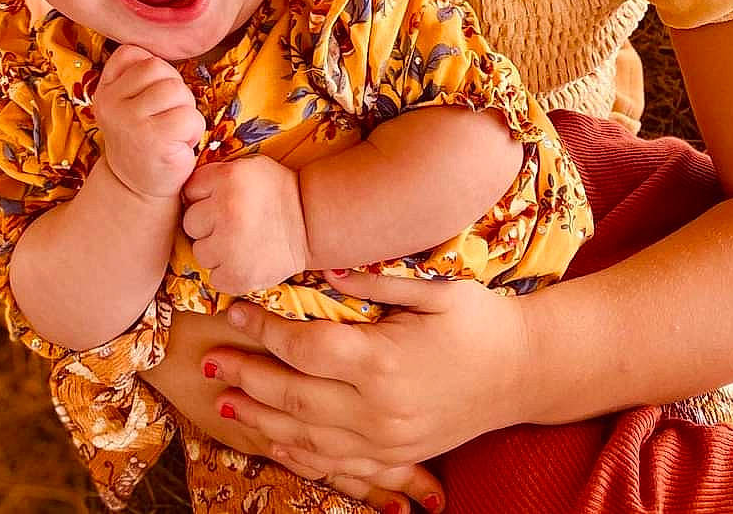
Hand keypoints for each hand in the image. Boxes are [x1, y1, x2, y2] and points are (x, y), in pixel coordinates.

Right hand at [93, 44, 204, 199]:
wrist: (138, 188)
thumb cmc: (145, 136)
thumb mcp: (130, 101)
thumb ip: (140, 73)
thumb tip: (172, 37)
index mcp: (105, 89)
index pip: (134, 54)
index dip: (154, 74)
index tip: (148, 101)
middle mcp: (111, 103)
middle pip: (161, 70)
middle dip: (174, 93)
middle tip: (164, 120)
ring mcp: (130, 122)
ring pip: (178, 92)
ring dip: (185, 112)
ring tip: (171, 133)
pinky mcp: (153, 141)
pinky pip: (190, 117)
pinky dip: (193, 132)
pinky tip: (177, 146)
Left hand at [182, 155, 309, 294]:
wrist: (311, 223)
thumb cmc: (277, 192)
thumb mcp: (248, 167)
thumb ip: (216, 173)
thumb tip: (183, 188)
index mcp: (228, 178)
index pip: (190, 190)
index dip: (205, 196)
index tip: (222, 200)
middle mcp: (225, 210)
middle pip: (191, 222)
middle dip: (207, 224)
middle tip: (232, 222)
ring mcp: (230, 246)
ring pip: (200, 251)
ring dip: (215, 249)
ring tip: (240, 241)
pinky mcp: (237, 276)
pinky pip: (214, 277)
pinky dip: (227, 272)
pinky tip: (245, 258)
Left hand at [198, 269, 528, 479]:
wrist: (524, 371)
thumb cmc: (480, 320)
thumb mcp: (436, 288)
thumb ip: (378, 279)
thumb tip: (326, 269)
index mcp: (383, 361)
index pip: (305, 348)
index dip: (263, 331)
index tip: (234, 311)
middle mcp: (378, 409)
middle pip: (294, 396)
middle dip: (246, 377)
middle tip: (208, 361)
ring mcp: (386, 441)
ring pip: (306, 437)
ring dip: (260, 419)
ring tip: (224, 400)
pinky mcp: (394, 458)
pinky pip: (334, 463)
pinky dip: (296, 453)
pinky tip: (271, 439)